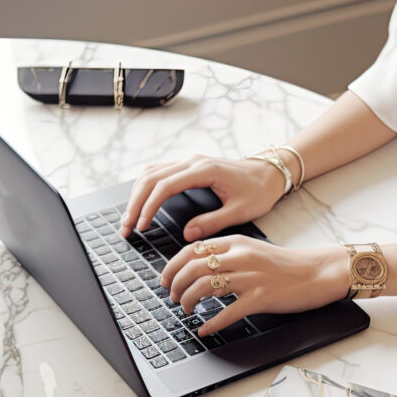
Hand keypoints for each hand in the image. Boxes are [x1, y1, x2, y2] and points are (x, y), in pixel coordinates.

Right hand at [120, 154, 287, 240]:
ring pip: (151, 173)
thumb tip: (187, 234)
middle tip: (127, 228)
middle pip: (151, 178)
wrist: (270, 173)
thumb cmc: (259, 191)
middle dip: (135, 203)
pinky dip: (146, 188)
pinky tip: (141, 204)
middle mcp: (192, 162)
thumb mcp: (240, 211)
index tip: (142, 226)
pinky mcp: (189, 166)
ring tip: (130, 220)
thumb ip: (212, 222)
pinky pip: (159, 172)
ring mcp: (189, 162)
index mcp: (204, 170)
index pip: (165, 186)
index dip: (149, 207)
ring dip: (137, 195)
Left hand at [161, 236, 350, 336]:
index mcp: (235, 242)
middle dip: (176, 285)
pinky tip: (204, 329)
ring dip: (188, 301)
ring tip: (186, 310)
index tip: (166, 279)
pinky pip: (228, 312)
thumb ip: (227, 254)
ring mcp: (250, 277)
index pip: (192, 249)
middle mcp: (241, 256)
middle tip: (174, 297)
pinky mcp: (261, 297)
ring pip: (205, 287)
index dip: (172, 266)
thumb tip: (197, 265)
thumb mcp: (253, 249)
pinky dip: (211, 323)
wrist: (317, 272)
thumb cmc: (285, 265)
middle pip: (193, 268)